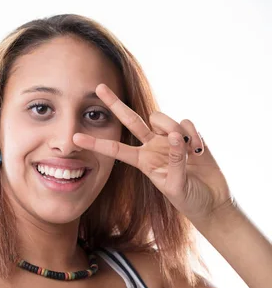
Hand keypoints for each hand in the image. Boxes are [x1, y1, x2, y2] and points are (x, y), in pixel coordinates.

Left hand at [72, 84, 232, 222]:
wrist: (212, 200)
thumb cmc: (188, 198)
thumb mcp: (175, 186)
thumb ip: (174, 161)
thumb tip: (175, 136)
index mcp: (142, 161)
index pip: (115, 149)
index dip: (96, 144)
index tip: (75, 138)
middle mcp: (152, 145)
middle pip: (130, 119)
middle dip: (115, 103)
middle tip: (98, 87)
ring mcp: (169, 138)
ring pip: (161, 119)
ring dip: (172, 129)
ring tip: (188, 149)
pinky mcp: (189, 135)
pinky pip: (186, 123)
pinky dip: (193, 135)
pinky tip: (198, 150)